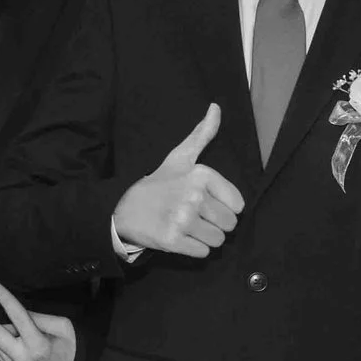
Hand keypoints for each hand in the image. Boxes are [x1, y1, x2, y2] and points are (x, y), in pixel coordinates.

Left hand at [0, 282, 77, 360]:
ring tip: (24, 333)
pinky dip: (5, 340)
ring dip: (2, 329)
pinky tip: (19, 342)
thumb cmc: (72, 347)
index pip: (17, 317)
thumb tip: (13, 311)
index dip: (4, 299)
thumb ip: (36, 317)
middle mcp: (22, 359)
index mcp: (38, 345)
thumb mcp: (61, 326)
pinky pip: (1, 349)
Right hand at [113, 104, 245, 257]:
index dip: (223, 207)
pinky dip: (193, 249)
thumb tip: (216, 107)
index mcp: (201, 175)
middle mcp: (194, 196)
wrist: (123, 208)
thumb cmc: (158, 184)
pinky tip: (179, 237)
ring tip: (186, 226)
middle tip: (193, 216)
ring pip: (218, 240)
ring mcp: (182, 219)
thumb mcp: (180, 157)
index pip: (238, 205)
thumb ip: (202, 134)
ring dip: (205, 237)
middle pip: (229, 224)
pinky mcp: (172, 240)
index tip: (203, 202)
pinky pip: (203, 253)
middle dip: (215, 224)